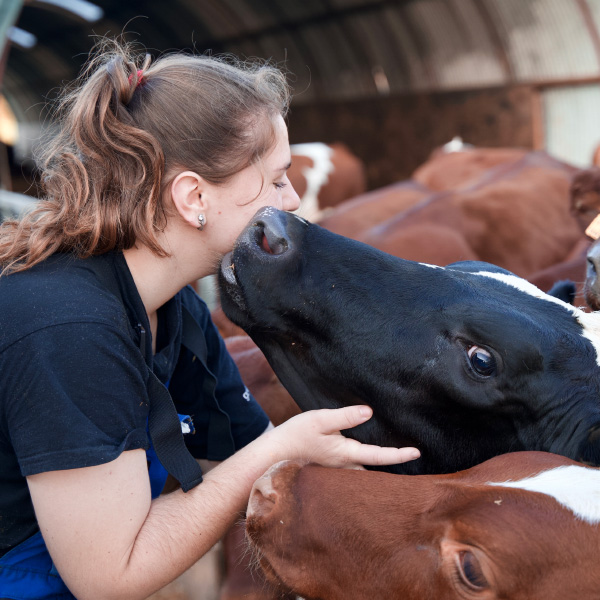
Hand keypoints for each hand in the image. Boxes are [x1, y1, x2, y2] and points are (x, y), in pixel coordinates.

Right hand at [263, 405, 419, 469]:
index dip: (399, 454)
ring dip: (379, 465)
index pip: (379, 456)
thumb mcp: (321, 420)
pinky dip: (364, 463)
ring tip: (394, 458)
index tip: (417, 452)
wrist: (274, 452)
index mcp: (346, 453)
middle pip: (375, 468)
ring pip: (364, 470)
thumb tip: (369, 412)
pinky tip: (366, 456)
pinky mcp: (330, 466)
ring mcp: (337, 468)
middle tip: (411, 458)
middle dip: (392, 466)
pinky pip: (353, 468)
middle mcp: (345, 465)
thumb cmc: (296, 435)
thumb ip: (346, 417)